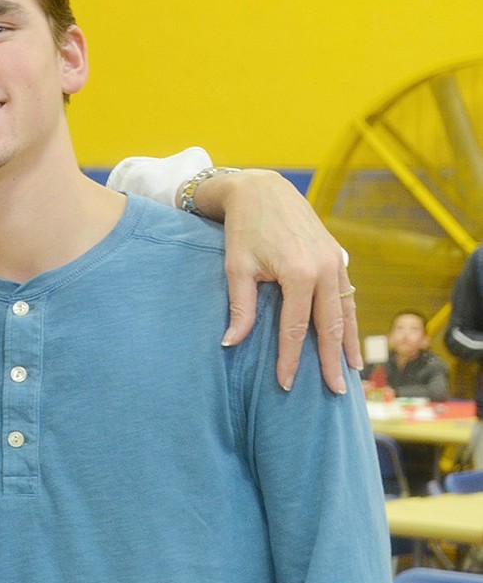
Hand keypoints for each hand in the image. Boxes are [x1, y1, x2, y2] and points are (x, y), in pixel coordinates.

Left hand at [192, 168, 361, 393]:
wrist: (262, 190)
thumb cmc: (244, 229)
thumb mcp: (236, 267)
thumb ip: (240, 307)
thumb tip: (232, 343)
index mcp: (299, 273)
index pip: (296, 328)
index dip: (291, 359)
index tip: (287, 385)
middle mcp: (324, 269)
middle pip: (331, 326)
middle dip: (332, 361)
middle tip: (336, 392)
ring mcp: (336, 262)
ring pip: (347, 312)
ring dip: (349, 343)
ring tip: (352, 372)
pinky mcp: (337, 257)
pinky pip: (348, 296)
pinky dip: (351, 319)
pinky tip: (350, 338)